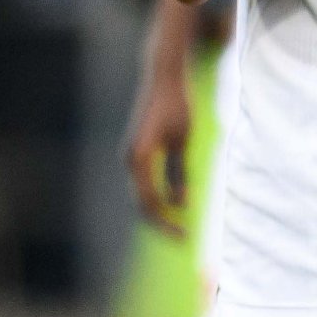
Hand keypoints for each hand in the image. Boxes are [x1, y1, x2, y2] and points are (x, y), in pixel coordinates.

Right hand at [123, 49, 196, 232]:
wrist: (163, 78)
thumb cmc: (177, 105)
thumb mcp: (183, 140)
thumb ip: (179, 171)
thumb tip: (180, 203)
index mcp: (139, 158)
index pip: (150, 202)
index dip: (167, 222)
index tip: (187, 236)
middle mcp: (130, 160)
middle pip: (142, 203)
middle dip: (162, 223)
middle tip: (184, 238)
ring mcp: (131, 157)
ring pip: (142, 195)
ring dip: (160, 213)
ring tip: (180, 226)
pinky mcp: (137, 153)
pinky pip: (144, 184)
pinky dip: (158, 198)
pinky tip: (174, 205)